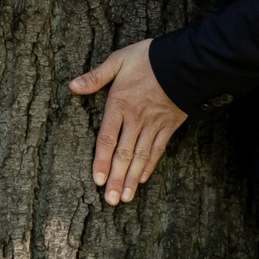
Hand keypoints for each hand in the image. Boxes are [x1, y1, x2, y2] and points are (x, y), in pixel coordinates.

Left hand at [69, 40, 187, 204]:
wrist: (185, 61)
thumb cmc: (150, 58)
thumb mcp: (119, 60)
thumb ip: (96, 76)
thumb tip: (72, 86)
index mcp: (120, 103)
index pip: (107, 138)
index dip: (101, 160)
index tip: (98, 180)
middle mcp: (136, 119)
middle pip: (124, 154)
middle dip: (117, 178)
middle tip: (111, 201)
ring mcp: (154, 124)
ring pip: (140, 157)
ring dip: (132, 178)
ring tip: (125, 198)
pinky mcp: (169, 126)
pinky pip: (158, 150)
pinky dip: (150, 165)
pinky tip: (143, 179)